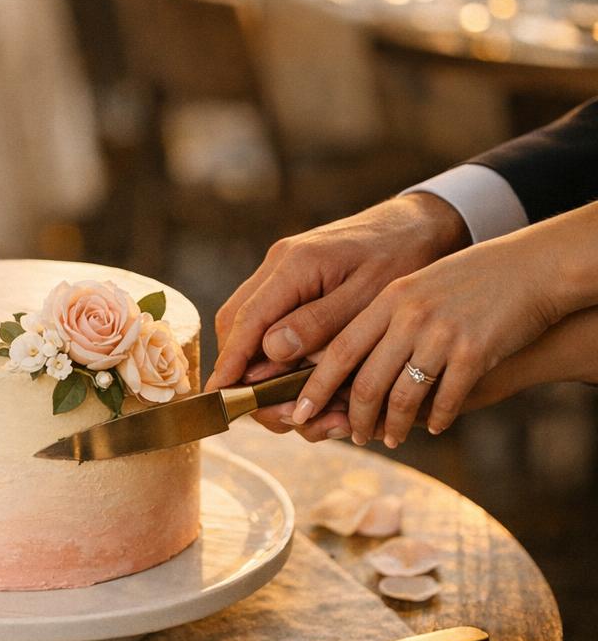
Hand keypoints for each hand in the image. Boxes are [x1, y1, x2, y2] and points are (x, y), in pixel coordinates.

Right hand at [208, 193, 468, 397]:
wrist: (420, 225)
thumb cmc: (402, 257)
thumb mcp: (369, 295)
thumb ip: (319, 322)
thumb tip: (271, 350)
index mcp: (295, 264)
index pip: (247, 319)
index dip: (231, 362)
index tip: (220, 397)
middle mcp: (279, 265)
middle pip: (236, 323)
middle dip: (244, 373)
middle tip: (276, 415)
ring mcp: (283, 270)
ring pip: (249, 324)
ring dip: (261, 367)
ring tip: (298, 407)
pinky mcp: (294, 280)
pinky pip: (270, 319)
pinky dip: (277, 353)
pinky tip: (302, 378)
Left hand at [292, 230, 566, 446]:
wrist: (531, 267)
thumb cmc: (470, 281)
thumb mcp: (418, 287)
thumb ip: (386, 320)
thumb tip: (349, 366)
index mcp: (389, 298)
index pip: (340, 350)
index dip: (316, 387)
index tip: (300, 413)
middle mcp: (410, 315)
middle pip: (367, 380)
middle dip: (354, 417)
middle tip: (352, 436)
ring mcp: (442, 333)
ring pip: (404, 396)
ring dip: (394, 426)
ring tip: (393, 439)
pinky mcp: (475, 351)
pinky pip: (447, 399)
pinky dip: (437, 419)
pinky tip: (435, 427)